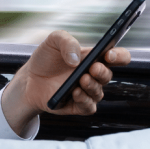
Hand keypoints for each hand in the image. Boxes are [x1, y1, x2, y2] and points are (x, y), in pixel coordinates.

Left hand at [2, 30, 130, 135]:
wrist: (30, 78)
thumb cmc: (47, 58)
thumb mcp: (53, 41)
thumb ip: (67, 41)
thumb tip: (76, 60)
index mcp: (96, 58)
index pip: (119, 57)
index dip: (119, 56)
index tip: (109, 55)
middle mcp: (95, 76)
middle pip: (108, 76)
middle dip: (102, 72)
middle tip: (92, 68)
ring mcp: (88, 92)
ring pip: (98, 92)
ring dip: (92, 86)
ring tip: (82, 80)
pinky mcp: (79, 106)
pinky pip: (89, 107)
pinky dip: (84, 100)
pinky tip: (75, 93)